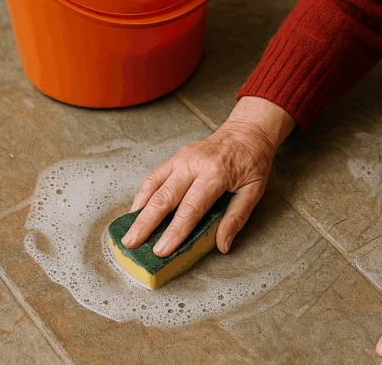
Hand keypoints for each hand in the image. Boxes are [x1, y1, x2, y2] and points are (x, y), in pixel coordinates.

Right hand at [120, 97, 294, 255]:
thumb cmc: (252, 161)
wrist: (248, 131)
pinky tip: (137, 210)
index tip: (162, 250)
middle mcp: (195, 163)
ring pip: (154, 184)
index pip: (191, 208)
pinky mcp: (176, 156)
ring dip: (139, 209)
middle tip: (131, 244)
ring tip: (128, 231)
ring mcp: (183, 157)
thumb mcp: (254, 190)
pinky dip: (142, 193)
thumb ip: (237, 218)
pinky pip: (154, 175)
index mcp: (216, 173)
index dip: (174, 231)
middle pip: (165, 197)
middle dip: (146, 223)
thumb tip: (222, 245)